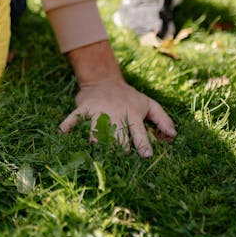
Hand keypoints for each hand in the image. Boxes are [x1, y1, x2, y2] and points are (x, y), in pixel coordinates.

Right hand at [60, 40, 175, 157]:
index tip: (146, 156)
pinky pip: (74, 116)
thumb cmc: (129, 97)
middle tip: (120, 156)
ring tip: (94, 145)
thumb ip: (162, 119)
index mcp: (132, 112)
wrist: (104, 79)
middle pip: (117, 131)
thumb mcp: (149, 104)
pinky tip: (61, 133)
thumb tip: (173, 136)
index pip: (138, 130)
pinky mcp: (84, 108)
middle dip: (119, 144)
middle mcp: (115, 112)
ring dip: (95, 135)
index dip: (143, 143)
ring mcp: (98, 109)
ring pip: (96, 125)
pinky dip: (67, 124)